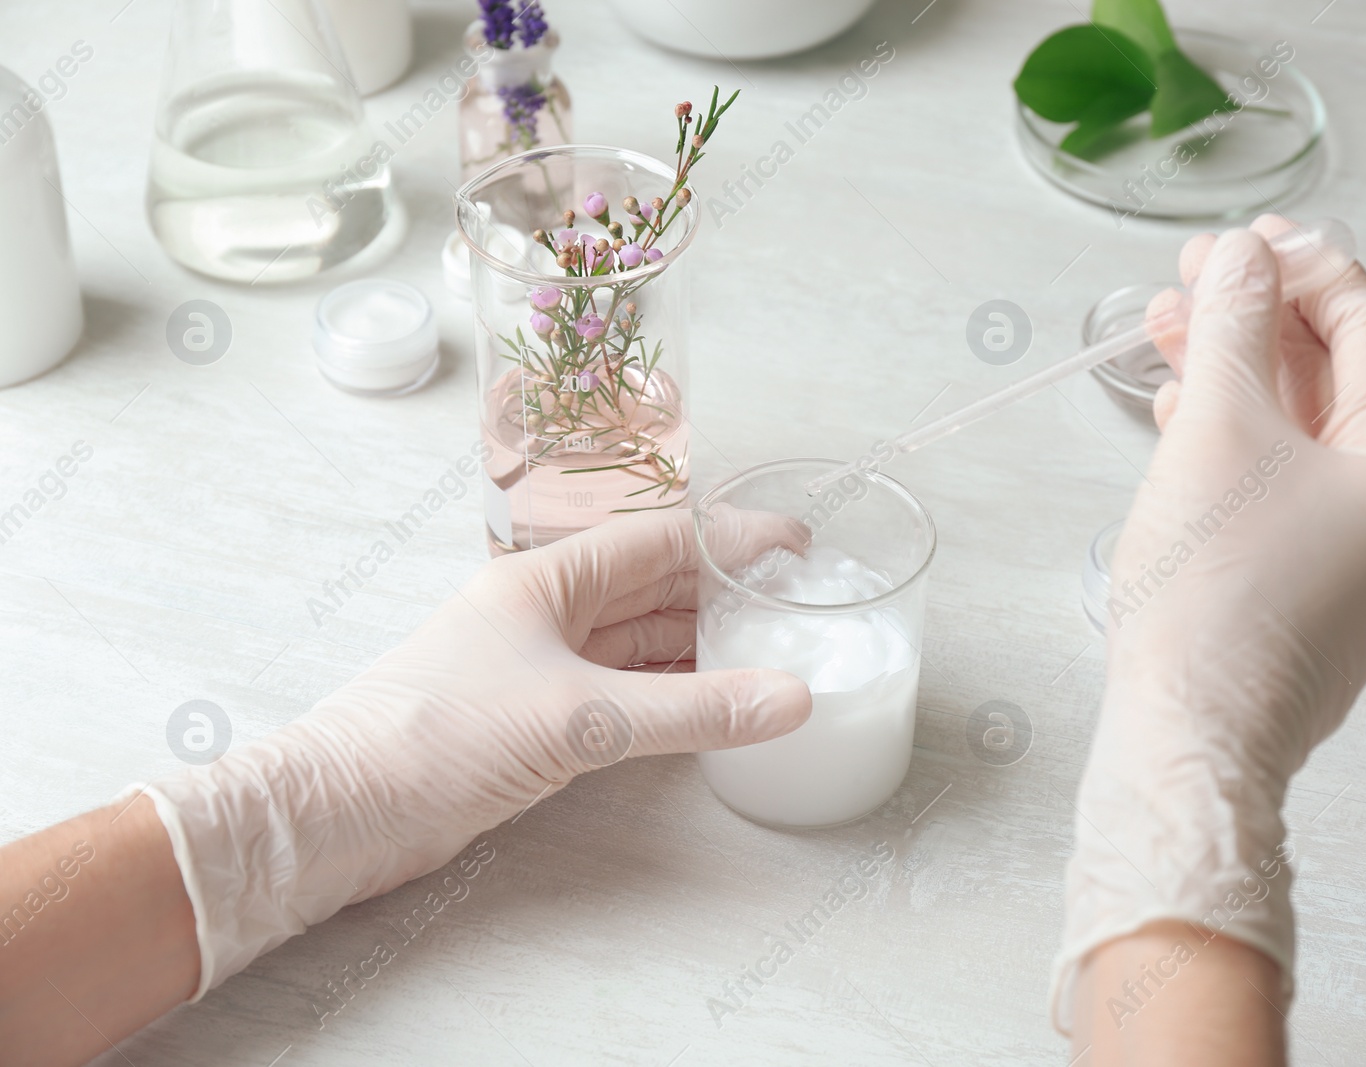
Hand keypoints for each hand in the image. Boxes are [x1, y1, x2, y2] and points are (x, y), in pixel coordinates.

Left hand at [144, 509, 812, 997]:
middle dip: (723, 589)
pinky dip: (670, 694)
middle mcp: (545, 613)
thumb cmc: (438, 738)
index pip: (658, 539)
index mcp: (545, 580)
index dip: (730, 536)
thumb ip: (690, 710)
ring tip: (770, 646)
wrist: (342, 813)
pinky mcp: (534, 719)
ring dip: (700, 643)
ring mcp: (539, 667)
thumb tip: (790, 698)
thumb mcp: (579, 718)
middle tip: (794, 600)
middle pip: (652, 586)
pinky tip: (711, 702)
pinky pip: (622, 692)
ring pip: (639, 641)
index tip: (795, 543)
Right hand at [1052, 218, 1365, 1023]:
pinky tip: (1179, 419)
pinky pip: (1287, 494)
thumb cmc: (1210, 593)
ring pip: (1306, 442)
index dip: (1309, 272)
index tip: (1247, 239)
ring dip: (1239, 380)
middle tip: (1192, 278)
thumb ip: (1229, 331)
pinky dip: (1239, 447)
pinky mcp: (1314, 600)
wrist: (1189, 738)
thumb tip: (1238, 259)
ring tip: (1164, 334)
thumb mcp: (1216, 433)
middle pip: (1339, 386)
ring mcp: (1363, 569)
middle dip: (1263, 322)